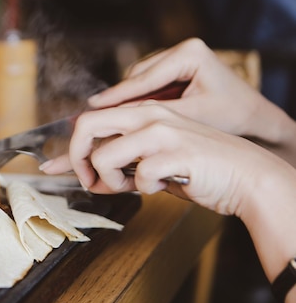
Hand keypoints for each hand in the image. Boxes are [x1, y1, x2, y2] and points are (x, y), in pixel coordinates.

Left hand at [41, 102, 293, 217]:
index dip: (71, 149)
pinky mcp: (176, 153)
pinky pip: (138, 177)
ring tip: (132, 187)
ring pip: (105, 156)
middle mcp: (149, 116)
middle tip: (89, 181)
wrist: (247, 177)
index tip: (56, 169)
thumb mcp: (155, 163)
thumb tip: (90, 179)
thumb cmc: (200, 170)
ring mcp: (163, 132)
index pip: (92, 121)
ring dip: (110, 181)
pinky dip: (144, 190)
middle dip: (77, 158)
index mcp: (143, 113)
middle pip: (87, 125)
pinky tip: (163, 186)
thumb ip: (123, 165)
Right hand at [87, 38, 295, 163]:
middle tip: (93, 117)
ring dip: (125, 102)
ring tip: (107, 121)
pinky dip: (136, 102)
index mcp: (189, 54)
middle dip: (117, 99)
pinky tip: (126, 119)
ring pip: (138, 82)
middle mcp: (181, 50)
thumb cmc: (231, 118)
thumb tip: (117, 117)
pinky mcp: (176, 72)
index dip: (115, 96)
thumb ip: (154, 115)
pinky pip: (146, 86)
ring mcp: (178, 59)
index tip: (91, 107)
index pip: (143, 78)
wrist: (255, 119)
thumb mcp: (191, 118)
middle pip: (136, 77)